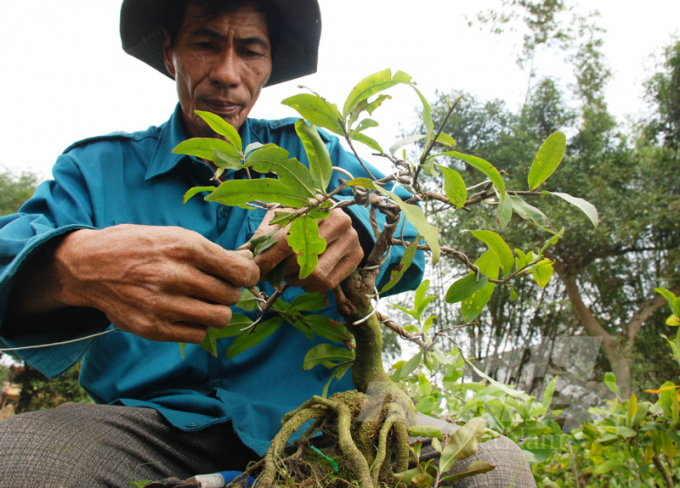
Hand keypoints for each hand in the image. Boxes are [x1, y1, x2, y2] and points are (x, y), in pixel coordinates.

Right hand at [44, 225, 258, 342]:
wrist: (90, 266)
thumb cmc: (139, 247)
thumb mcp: (176, 236)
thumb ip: (213, 253)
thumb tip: (249, 262)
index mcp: (184, 247)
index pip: (239, 271)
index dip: (249, 275)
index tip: (245, 275)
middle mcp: (174, 276)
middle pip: (230, 296)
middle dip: (230, 292)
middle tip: (217, 286)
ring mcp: (162, 305)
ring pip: (218, 318)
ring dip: (216, 310)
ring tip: (204, 301)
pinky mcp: (152, 328)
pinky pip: (197, 335)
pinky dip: (198, 325)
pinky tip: (186, 312)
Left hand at [251, 208, 363, 292]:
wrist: (333, 218)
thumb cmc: (300, 219)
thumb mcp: (280, 219)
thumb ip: (263, 236)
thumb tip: (245, 257)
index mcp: (315, 206)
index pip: (287, 239)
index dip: (268, 258)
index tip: (255, 270)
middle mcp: (338, 219)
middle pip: (301, 258)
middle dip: (282, 270)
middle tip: (274, 271)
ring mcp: (351, 237)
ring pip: (316, 273)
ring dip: (296, 279)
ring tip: (288, 274)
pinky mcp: (357, 255)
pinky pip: (329, 282)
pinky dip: (310, 285)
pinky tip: (303, 278)